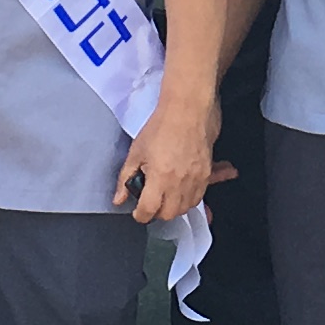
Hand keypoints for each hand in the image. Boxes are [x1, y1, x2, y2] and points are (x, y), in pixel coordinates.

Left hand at [118, 99, 215, 224]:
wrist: (188, 110)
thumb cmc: (163, 126)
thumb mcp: (136, 151)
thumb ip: (125, 178)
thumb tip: (119, 197)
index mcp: (160, 178)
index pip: (149, 210)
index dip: (140, 215)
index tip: (138, 212)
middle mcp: (180, 182)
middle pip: (169, 214)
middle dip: (157, 213)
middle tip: (151, 203)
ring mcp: (196, 179)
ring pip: (185, 208)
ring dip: (174, 207)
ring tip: (166, 196)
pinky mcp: (206, 174)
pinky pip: (199, 196)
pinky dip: (189, 198)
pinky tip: (182, 190)